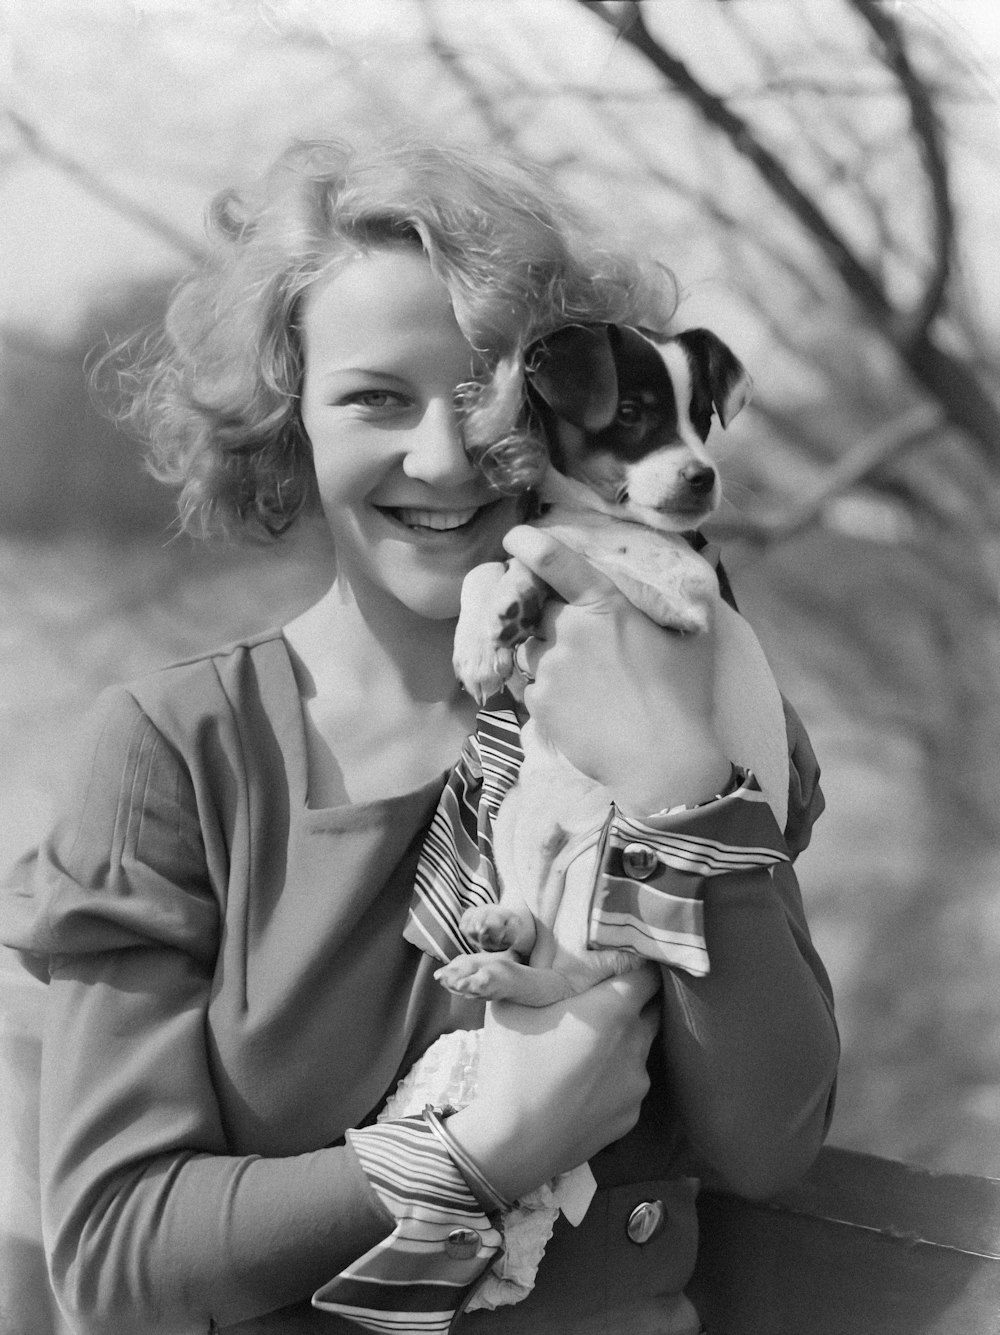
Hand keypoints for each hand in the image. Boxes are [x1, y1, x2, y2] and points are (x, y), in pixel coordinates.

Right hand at [447, 968, 658, 1201]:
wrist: (512, 1143)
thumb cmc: (511, 1066)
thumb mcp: (511, 1004)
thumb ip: (531, 972)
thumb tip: (533, 946)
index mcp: (613, 1009)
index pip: (650, 974)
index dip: (638, 965)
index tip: (621, 963)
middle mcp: (636, 1043)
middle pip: (650, 1010)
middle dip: (632, 1003)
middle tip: (601, 1002)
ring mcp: (637, 1083)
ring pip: (640, 1050)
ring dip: (622, 1043)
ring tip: (586, 1051)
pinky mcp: (631, 1116)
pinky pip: (629, 1086)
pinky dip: (614, 1080)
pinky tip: (584, 1086)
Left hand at [503, 525, 731, 812]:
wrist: (663, 764)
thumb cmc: (686, 698)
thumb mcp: (696, 639)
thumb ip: (688, 595)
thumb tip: (708, 549)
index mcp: (606, 608)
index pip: (558, 564)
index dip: (532, 546)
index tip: (516, 538)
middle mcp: (569, 632)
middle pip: (543, 613)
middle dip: (555, 619)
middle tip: (587, 644)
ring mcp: (550, 669)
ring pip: (536, 652)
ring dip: (553, 657)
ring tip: (590, 684)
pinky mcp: (540, 704)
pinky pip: (536, 688)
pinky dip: (553, 693)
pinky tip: (584, 709)